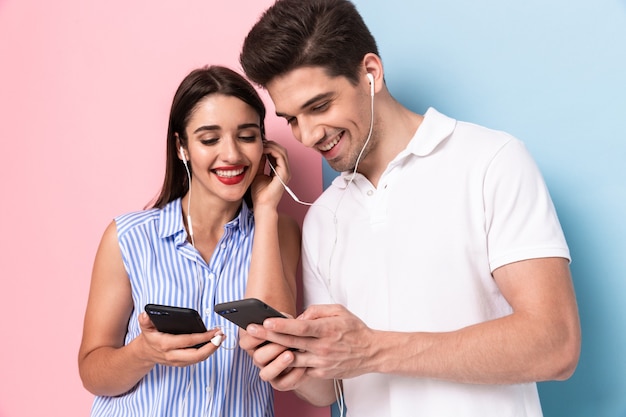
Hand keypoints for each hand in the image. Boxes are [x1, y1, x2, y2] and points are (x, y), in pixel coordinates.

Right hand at [136, 312, 222, 366]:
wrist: (145, 354)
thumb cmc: (149, 338)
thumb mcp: (145, 327)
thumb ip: (145, 320)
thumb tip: (145, 314)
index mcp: (166, 345)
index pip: (188, 341)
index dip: (203, 337)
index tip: (214, 331)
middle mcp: (173, 355)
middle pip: (197, 355)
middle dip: (212, 347)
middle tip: (221, 336)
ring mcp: (178, 361)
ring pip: (198, 359)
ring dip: (212, 350)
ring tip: (220, 339)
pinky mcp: (182, 363)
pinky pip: (197, 360)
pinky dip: (207, 353)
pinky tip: (213, 344)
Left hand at [246, 304, 378, 380]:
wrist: (371, 352)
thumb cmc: (354, 329)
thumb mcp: (338, 310)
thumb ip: (317, 310)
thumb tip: (299, 316)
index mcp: (326, 329)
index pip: (300, 327)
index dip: (282, 324)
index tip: (266, 321)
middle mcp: (322, 347)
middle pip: (290, 342)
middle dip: (269, 335)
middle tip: (252, 329)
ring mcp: (321, 362)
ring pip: (292, 359)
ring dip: (274, 352)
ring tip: (258, 345)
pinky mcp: (320, 373)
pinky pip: (300, 369)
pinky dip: (288, 364)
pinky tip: (275, 358)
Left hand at [250, 140, 290, 209]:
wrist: (262, 205)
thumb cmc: (259, 193)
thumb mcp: (257, 173)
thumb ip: (259, 162)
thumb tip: (258, 151)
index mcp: (279, 170)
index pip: (277, 153)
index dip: (269, 146)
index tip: (259, 143)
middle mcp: (284, 170)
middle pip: (281, 150)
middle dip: (271, 143)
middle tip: (260, 141)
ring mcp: (286, 172)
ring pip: (282, 151)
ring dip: (271, 145)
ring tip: (262, 144)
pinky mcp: (284, 174)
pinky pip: (281, 157)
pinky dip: (272, 151)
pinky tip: (264, 150)